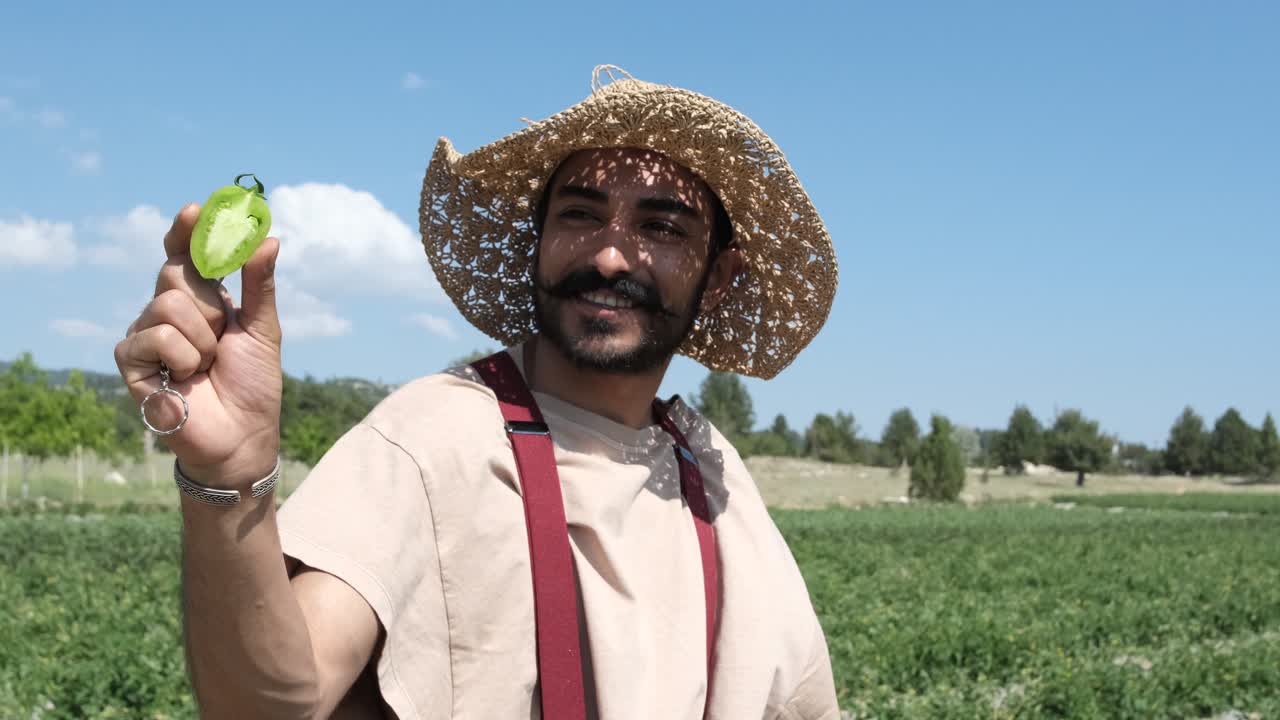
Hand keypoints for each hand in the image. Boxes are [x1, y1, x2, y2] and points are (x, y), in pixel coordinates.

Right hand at [114, 203, 282, 488]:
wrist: (243, 435)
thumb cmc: (252, 384)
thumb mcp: (263, 329)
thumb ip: (260, 284)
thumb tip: (268, 238)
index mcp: (200, 298)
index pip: (183, 253)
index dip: (186, 230)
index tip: (197, 210)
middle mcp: (167, 309)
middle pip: (175, 271)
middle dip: (211, 300)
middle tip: (223, 331)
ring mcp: (145, 333)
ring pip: (168, 304)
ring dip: (203, 336)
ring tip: (207, 363)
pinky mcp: (131, 360)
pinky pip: (157, 336)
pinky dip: (184, 357)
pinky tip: (186, 378)